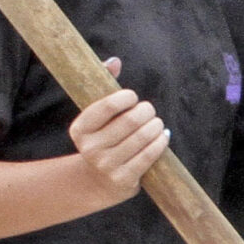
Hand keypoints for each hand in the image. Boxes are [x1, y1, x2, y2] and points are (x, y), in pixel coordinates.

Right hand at [69, 62, 169, 204]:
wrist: (98, 182)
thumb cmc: (103, 138)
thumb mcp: (97, 116)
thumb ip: (103, 84)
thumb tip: (114, 62)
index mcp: (80, 129)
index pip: (107, 105)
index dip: (126, 97)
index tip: (132, 97)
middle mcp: (90, 148)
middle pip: (129, 121)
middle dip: (146, 111)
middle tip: (149, 111)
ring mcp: (106, 165)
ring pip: (142, 137)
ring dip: (156, 126)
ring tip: (157, 123)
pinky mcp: (123, 179)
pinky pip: (149, 156)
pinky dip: (160, 142)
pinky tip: (163, 136)